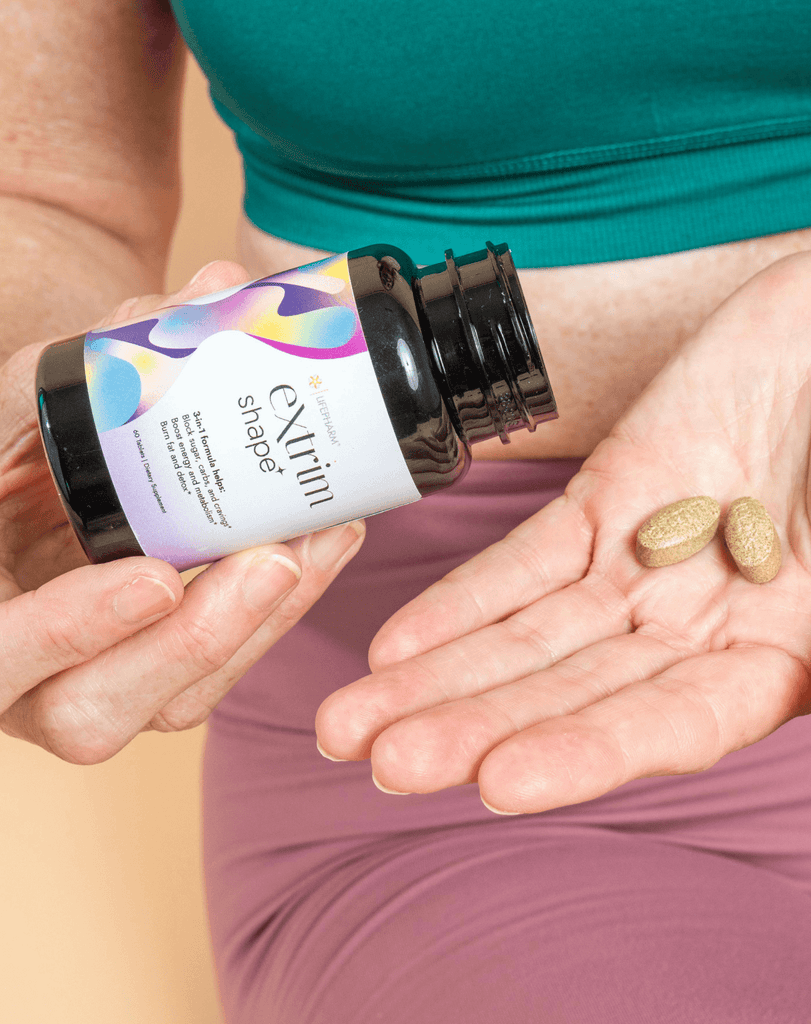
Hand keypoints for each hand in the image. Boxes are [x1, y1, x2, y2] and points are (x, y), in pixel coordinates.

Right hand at [0, 262, 364, 761]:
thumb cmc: (25, 432)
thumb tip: (216, 289)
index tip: (155, 577)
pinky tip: (329, 542)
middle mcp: (25, 671)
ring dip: (259, 626)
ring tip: (320, 540)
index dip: (70, 630)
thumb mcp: (27, 401)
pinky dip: (281, 610)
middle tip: (274, 561)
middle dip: (194, 643)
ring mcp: (100, 677)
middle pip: (94, 716)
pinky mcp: (167, 667)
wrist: (49, 460)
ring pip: (178, 701)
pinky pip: (225, 665)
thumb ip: (88, 362)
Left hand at [316, 241, 810, 811]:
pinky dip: (463, 598)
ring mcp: (649, 561)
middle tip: (380, 762)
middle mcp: (701, 624)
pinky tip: (394, 644)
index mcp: (784, 651)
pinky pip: (527, 557)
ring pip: (529, 636)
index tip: (498, 780)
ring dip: (441, 679)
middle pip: (572, 692)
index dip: (586, 751)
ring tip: (351, 726)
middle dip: (476, 727)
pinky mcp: (615, 496)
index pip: (669, 723)